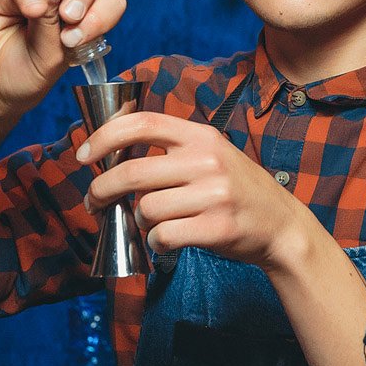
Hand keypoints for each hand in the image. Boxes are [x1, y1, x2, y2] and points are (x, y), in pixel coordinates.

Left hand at [79, 112, 315, 271]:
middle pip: (132, 172)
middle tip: (94, 202)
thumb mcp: (210, 153)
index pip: (143, 123)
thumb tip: (111, 149)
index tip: (84, 155)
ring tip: (153, 222)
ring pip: (145, 209)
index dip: (105, 137)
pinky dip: (156, 242)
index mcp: (201, 136)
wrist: (281, 225)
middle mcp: (207, 160)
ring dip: (138, 220)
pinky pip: (162, 236)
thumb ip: (170, 148)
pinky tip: (167, 239)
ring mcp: (214, 195)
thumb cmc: (236, 190)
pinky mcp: (217, 227)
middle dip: (102, 190)